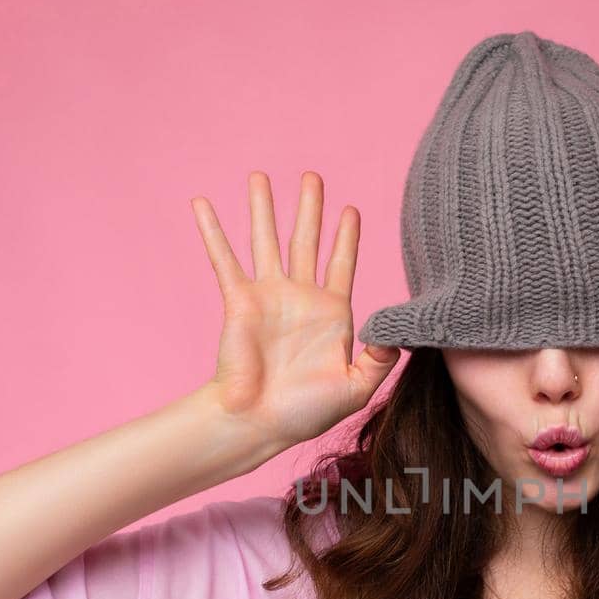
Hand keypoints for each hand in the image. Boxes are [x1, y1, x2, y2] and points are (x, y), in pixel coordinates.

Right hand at [191, 170, 399, 449]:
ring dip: (263, 208)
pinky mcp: (239, 301)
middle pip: (305, 241)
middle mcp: (300, 298)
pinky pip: (224, 259)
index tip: (350, 209)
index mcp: (331, 313)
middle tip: (312, 175)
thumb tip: (395, 334)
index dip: (346, 237)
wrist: (259, 423)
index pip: (342, 264)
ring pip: (266, 240)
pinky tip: (202, 203)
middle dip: (309, 208)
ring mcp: (268, 296)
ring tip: (259, 176)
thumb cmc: (306, 412)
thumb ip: (380, 359)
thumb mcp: (357, 388)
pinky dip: (213, 231)